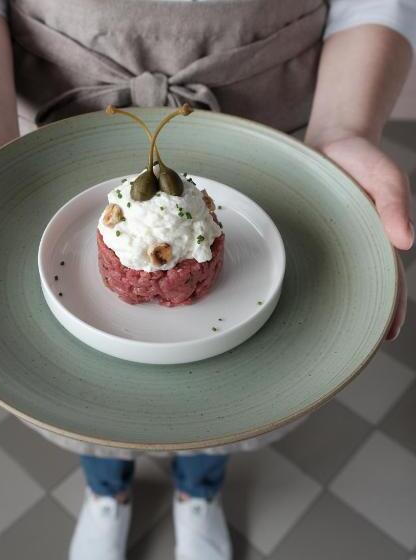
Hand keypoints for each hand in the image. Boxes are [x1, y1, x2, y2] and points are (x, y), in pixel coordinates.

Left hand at [316, 135, 412, 340]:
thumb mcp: (384, 174)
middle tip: (347, 348)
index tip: (385, 335)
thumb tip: (407, 241)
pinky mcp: (307, 233)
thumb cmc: (361, 158)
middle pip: (359, 286)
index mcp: (375, 237)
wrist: (331, 140)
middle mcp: (352, 244)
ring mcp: (329, 241)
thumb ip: (396, 202)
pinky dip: (305, 280)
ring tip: (316, 335)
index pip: (388, 279)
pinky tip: (293, 296)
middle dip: (357, 316)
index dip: (390, 308)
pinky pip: (309, 261)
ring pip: (331, 279)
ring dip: (328, 305)